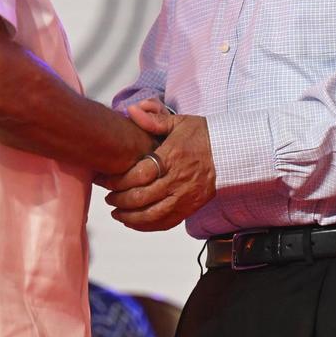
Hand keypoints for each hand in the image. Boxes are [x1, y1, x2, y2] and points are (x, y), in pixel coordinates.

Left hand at [100, 110, 216, 231]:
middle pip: (142, 197)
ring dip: (130, 217)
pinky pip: (167, 223)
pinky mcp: (191, 208)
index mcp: (172, 157)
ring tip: (117, 213)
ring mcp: (185, 196)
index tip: (105, 181)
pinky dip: (148, 226)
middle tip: (108, 198)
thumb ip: (154, 120)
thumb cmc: (202, 135)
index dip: (118, 181)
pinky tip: (134, 222)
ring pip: (152, 215)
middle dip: (120, 200)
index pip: (139, 175)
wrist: (230, 152)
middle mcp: (178, 180)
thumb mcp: (179, 122)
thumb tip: (132, 110)